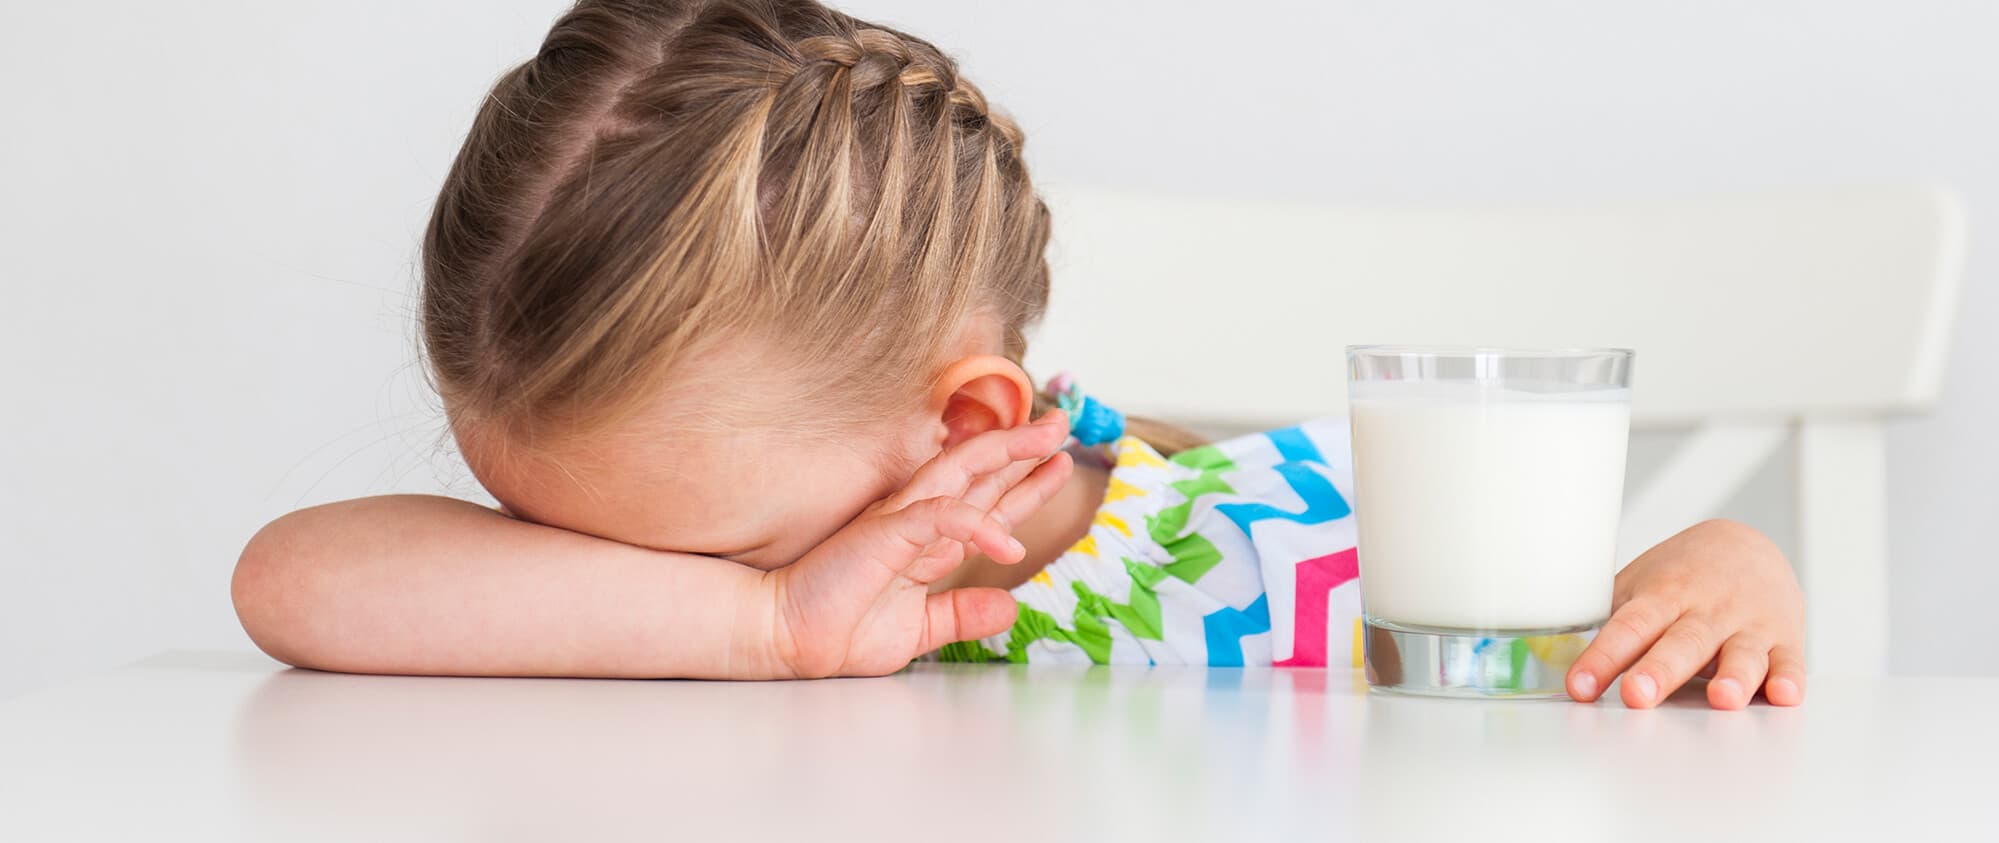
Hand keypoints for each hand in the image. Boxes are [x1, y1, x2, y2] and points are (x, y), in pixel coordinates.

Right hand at [762, 412, 1072, 677]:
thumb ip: (961, 614)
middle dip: (1024, 450)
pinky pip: (940, 519)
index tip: (1057, 466)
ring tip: (1049, 441)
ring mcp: (901, 520)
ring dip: (1008, 455)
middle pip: (980, 473)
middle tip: (1062, 426)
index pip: (983, 503)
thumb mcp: (919, 628)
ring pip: (962, 472)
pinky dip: (976, 526)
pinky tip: (1008, 544)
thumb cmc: (839, 628)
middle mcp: (916, 520)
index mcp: (924, 541)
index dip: (1022, 485)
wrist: (788, 637)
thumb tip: (1009, 608)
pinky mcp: (886, 532)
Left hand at [1567, 519, 1805, 709]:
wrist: (1747, 545)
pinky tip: (1782, 694)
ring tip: (1722, 699)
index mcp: (1664, 594)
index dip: (1603, 656)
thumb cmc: (1681, 576)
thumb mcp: (1640, 586)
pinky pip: (1789, 662)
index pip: (1629, 625)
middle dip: (1659, 670)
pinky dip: (1788, 679)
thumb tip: (1549, 657)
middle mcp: (1707, 609)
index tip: (1579, 686)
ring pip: (1741, 654)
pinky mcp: (1785, 640)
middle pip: (1681, 642)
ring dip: (1733, 677)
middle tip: (1637, 695)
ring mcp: (1749, 625)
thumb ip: (1608, 620)